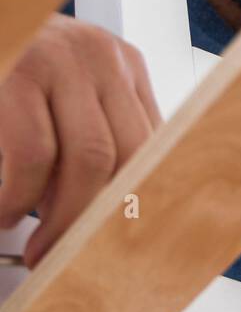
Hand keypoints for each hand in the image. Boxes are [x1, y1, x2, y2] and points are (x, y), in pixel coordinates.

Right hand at [0, 13, 160, 266]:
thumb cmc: (8, 68)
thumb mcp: (63, 95)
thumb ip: (92, 136)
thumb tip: (103, 217)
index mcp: (122, 64)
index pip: (154, 142)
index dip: (140, 201)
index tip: (122, 244)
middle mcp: (101, 57)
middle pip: (131, 154)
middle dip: (101, 218)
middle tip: (70, 255)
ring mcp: (62, 59)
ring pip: (92, 158)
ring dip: (63, 217)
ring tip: (37, 244)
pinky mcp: (20, 70)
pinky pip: (35, 152)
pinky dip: (20, 195)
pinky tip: (7, 212)